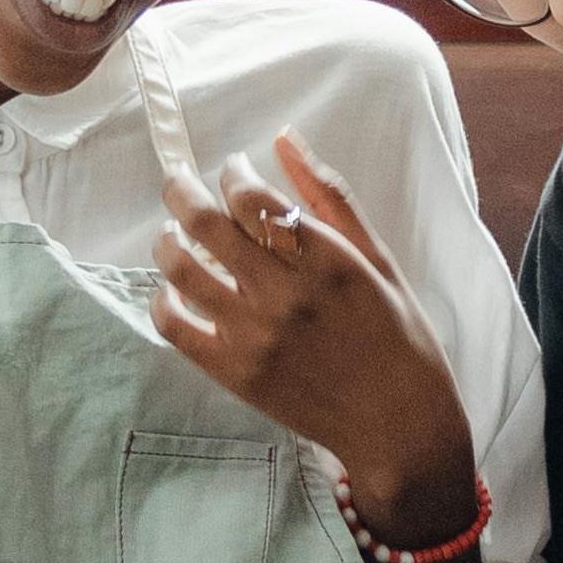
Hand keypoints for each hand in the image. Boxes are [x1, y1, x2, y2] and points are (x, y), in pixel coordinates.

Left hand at [153, 132, 476, 534]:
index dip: (233, 173)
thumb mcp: (378, 257)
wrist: (399, 423)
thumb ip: (330, 196)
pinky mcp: (235, 372)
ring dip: (167, 239)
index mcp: (327, 258)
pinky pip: (174, 326)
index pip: (252, 198)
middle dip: (181, 190)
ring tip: (174, 235)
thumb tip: (284, 138)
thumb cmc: (398, 335)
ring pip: (181, 267)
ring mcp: (255, 335)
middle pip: (205, 222)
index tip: (233, 169)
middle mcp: (285, 292)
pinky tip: (174, 289)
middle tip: (179, 184)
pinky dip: (163, 299)